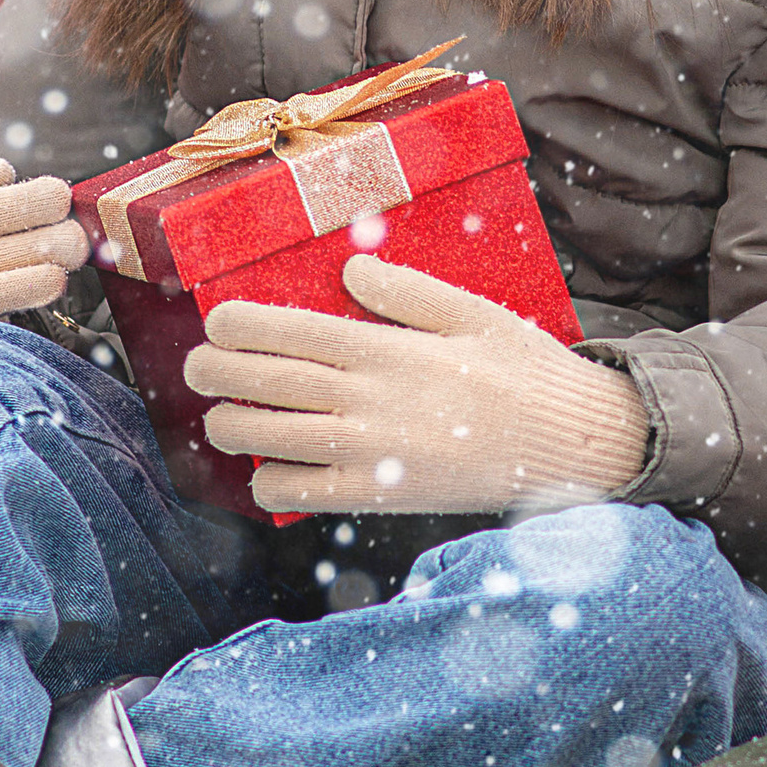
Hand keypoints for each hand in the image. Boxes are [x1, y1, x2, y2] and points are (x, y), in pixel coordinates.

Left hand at [186, 253, 649, 515]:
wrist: (568, 444)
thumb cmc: (523, 371)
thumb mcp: (473, 312)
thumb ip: (407, 291)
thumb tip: (352, 271)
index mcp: (387, 348)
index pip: (287, 330)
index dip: (237, 325)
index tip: (215, 320)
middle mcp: (368, 399)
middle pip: (262, 383)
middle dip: (213, 373)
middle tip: (198, 368)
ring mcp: (369, 452)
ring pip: (267, 439)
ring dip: (231, 427)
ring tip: (225, 416)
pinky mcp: (379, 495)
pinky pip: (301, 493)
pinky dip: (273, 482)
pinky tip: (274, 467)